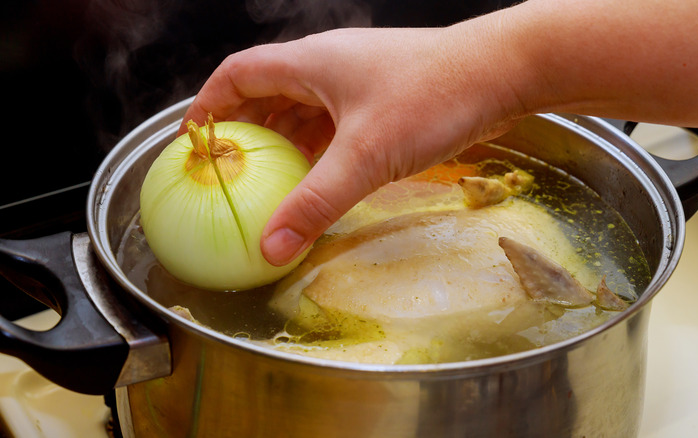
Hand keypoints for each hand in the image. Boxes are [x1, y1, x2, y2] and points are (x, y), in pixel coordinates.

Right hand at [181, 20, 529, 265]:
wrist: (504, 73)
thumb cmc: (434, 96)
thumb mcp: (365, 155)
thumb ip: (315, 203)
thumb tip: (271, 246)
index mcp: (310, 62)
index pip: (238, 74)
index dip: (209, 105)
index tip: (193, 140)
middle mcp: (329, 66)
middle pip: (268, 93)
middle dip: (246, 132)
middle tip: (229, 172)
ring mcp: (359, 82)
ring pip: (304, 111)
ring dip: (284, 144)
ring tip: (268, 183)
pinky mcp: (385, 100)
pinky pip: (336, 125)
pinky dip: (319, 150)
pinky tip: (319, 179)